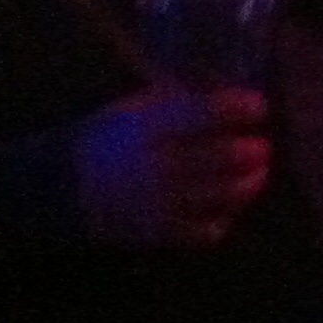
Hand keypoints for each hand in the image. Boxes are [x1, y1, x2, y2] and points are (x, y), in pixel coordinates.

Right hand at [75, 87, 272, 247]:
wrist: (60, 190)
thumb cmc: (107, 140)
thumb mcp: (134, 107)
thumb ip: (179, 98)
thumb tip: (230, 88)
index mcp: (150, 128)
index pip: (208, 113)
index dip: (242, 109)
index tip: (258, 107)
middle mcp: (158, 165)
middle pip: (227, 157)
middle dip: (254, 150)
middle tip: (262, 146)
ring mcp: (160, 203)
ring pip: (226, 195)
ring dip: (251, 182)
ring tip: (258, 173)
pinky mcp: (160, 234)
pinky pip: (208, 230)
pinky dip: (225, 217)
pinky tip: (227, 204)